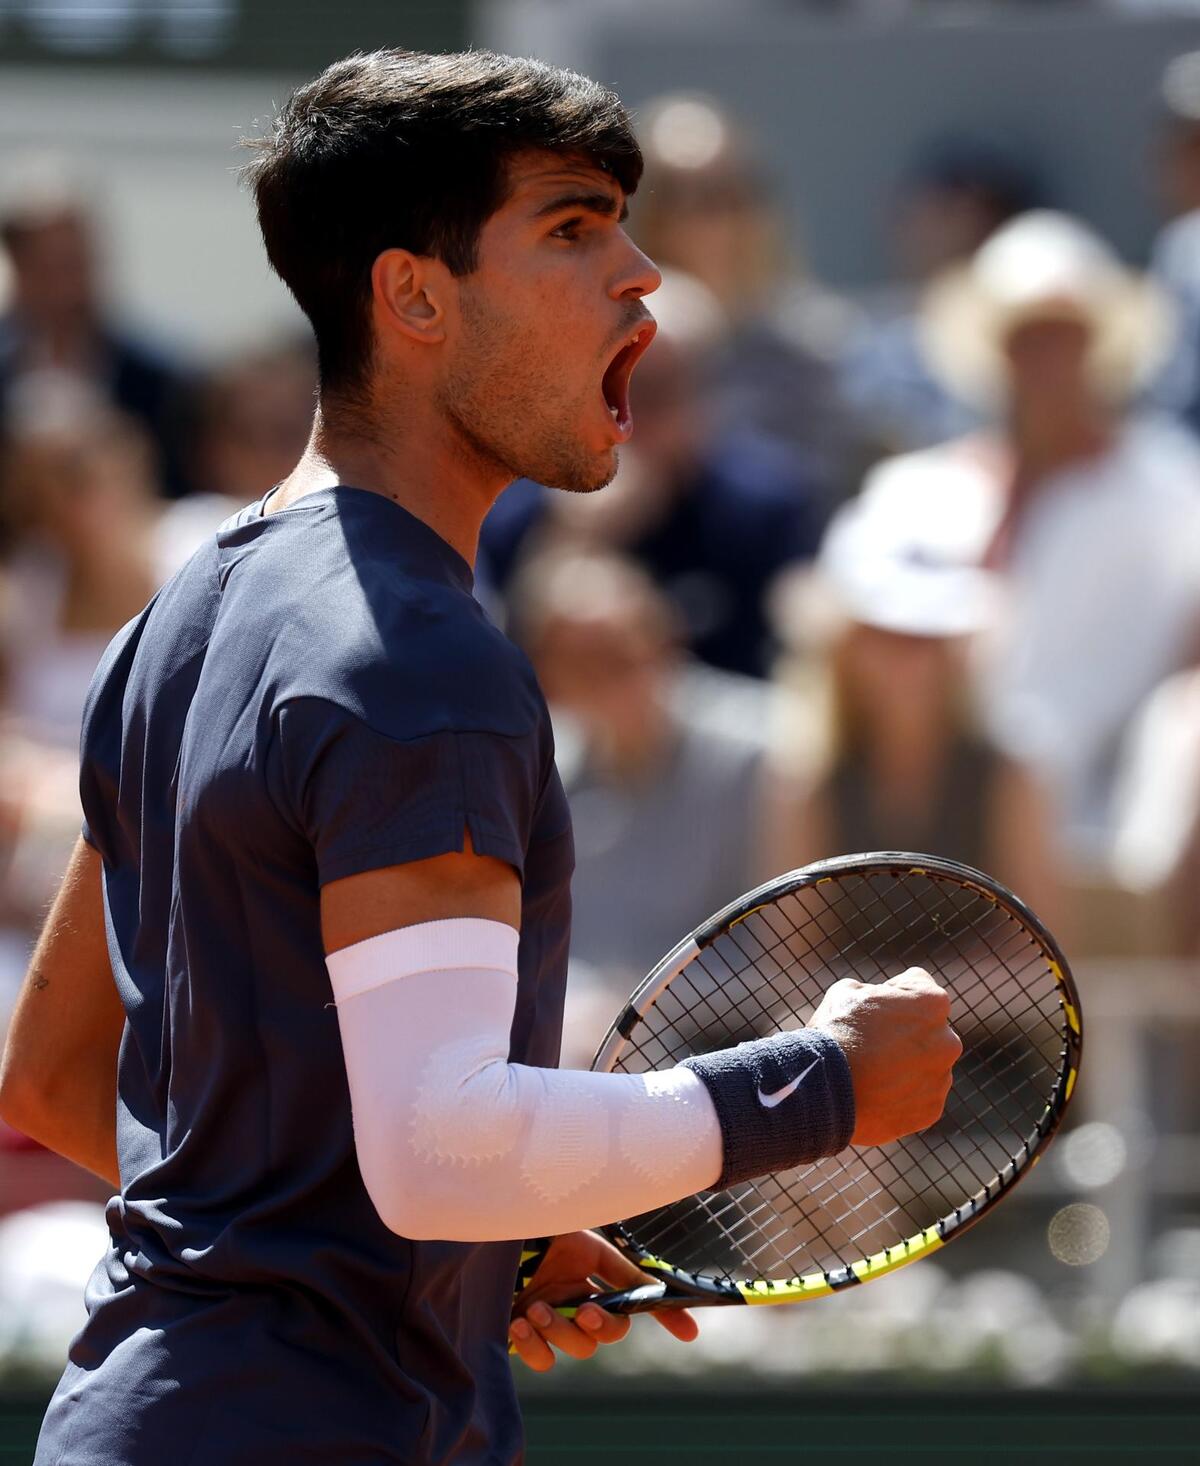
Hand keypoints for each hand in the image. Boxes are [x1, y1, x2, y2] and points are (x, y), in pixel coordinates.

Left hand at [509, 1229, 697, 1371]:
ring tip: (537, 1309)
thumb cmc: (533, 1228)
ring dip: (562, 1332)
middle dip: (604, 1326)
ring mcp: (551, 1319)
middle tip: (585, 1311)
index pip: (635, 1298)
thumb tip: (660, 1288)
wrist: (490, 1229)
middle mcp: (575, 1300)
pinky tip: (519, 1322)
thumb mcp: (581, 1239)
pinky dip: (535, 1346)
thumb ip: (619, 1267)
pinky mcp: (523, 1335)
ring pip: (579, 1347)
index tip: (689, 1333)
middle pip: (611, 1331)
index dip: (666, 1315)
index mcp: (592, 1273)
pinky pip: (542, 1358)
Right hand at [810, 967, 961, 1146]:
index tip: (872, 1007)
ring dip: (906, 1066)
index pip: (919, 986)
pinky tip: (874, 1094)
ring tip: (870, 1074)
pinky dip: (902, 1095)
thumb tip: (880, 1002)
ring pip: (927, 1066)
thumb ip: (877, 992)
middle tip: (870, 1043)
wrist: (822, 1089)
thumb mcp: (848, 991)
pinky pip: (919, 1097)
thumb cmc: (834, 1033)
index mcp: (932, 1002)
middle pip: (928, 1030)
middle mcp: (947, 1041)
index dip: (892, 992)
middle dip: (906, 1033)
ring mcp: (941, 1079)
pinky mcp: (931, 1111)